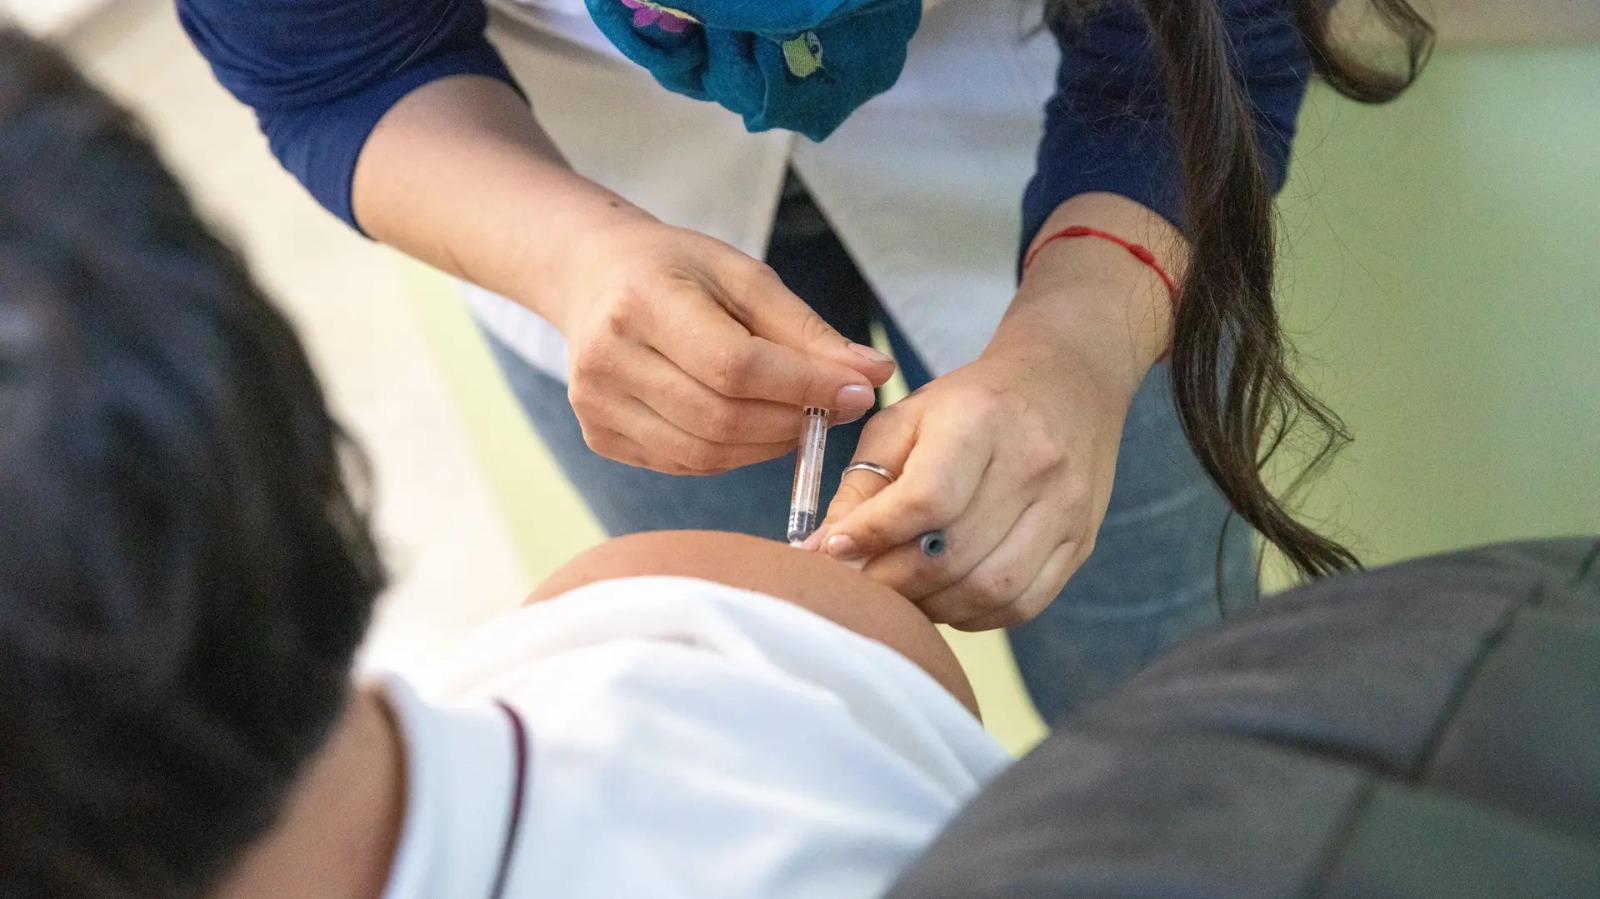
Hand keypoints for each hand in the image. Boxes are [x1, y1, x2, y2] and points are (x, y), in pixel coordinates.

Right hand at [550, 216, 895, 473]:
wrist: (591, 278)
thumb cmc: (676, 270)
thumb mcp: (743, 277)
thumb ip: (807, 331)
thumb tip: (874, 375)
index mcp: (642, 303)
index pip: (736, 366)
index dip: (804, 387)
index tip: (858, 391)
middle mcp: (608, 360)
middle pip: (722, 419)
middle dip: (793, 421)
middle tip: (836, 408)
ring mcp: (596, 406)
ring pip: (706, 454)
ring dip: (768, 444)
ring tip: (797, 416)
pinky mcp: (599, 437)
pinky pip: (685, 465)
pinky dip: (733, 454)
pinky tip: (751, 425)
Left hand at [806, 350, 1129, 629]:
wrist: (1067, 384)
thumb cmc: (971, 404)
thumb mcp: (905, 419)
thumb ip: (863, 483)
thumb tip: (824, 550)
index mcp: (981, 420)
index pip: (926, 499)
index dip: (873, 534)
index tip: (832, 549)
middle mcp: (1033, 465)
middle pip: (953, 554)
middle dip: (891, 581)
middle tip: (857, 584)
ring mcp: (1065, 509)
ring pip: (989, 590)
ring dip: (931, 606)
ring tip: (899, 592)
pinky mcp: (1081, 543)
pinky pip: (1021, 605)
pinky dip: (972, 615)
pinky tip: (944, 596)